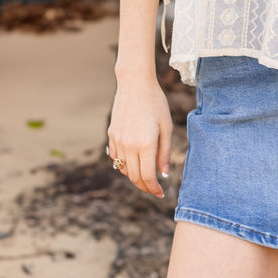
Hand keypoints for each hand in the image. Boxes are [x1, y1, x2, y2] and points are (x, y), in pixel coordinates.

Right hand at [107, 77, 172, 197]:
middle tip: (154, 189)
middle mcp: (129, 145)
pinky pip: (115, 158)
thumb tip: (163, 174)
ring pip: (123, 169)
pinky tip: (133, 162)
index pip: (147, 176)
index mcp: (145, 144)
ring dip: (134, 176)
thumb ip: (164, 152)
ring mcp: (118, 140)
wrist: (135, 84)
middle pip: (134, 177)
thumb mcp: (166, 126)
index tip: (160, 193)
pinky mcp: (111, 135)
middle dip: (145, 186)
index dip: (154, 188)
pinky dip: (124, 165)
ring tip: (146, 176)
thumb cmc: (155, 103)